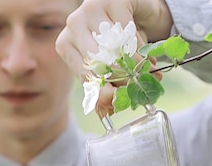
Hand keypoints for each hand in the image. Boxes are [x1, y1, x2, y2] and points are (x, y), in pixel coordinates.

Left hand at [56, 0, 172, 114]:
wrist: (137, 9)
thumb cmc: (121, 39)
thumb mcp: (111, 65)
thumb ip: (106, 86)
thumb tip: (106, 110)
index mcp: (66, 44)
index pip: (84, 74)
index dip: (102, 91)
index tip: (116, 102)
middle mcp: (73, 25)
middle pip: (97, 63)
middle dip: (120, 79)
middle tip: (136, 87)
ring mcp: (89, 9)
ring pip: (113, 48)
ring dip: (134, 63)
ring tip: (146, 69)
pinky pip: (128, 31)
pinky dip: (140, 45)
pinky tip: (144, 48)